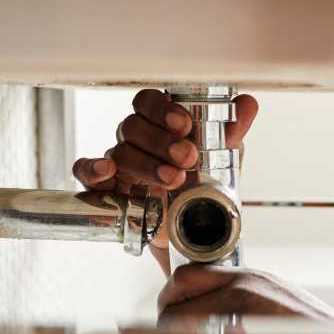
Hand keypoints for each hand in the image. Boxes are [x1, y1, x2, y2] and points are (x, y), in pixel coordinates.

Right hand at [73, 88, 259, 253]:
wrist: (194, 231)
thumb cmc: (202, 184)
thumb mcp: (223, 158)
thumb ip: (231, 132)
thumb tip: (247, 103)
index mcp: (160, 124)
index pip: (149, 102)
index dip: (163, 110)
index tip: (185, 125)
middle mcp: (136, 139)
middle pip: (133, 126)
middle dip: (161, 141)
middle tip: (187, 157)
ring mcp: (119, 162)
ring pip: (120, 151)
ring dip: (147, 164)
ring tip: (174, 180)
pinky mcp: (106, 189)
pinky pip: (86, 171)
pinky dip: (93, 168)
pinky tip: (108, 171)